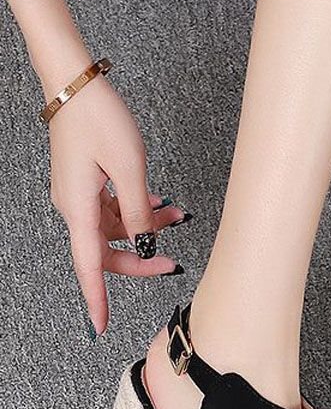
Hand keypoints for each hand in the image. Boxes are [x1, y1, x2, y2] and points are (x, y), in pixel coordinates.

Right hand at [48, 75, 183, 334]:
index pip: (90, 265)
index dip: (97, 298)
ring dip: (147, 228)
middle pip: (107, 252)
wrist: (75, 82)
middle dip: (142, 258)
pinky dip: (137, 210)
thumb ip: (138, 212)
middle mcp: (74, 206)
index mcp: (78, 208)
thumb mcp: (130, 168)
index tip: (100, 326)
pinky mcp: (86, 183)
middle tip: (174, 262)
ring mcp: (79, 195)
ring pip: (115, 229)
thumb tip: (143, 243)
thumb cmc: (100, 118)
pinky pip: (113, 209)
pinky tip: (159, 204)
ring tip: (178, 216)